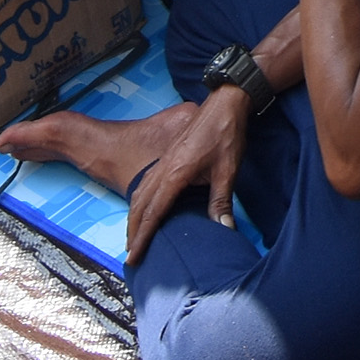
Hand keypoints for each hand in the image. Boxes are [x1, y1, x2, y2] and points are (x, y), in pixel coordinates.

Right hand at [122, 90, 253, 253]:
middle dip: (134, 232)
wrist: (225, 104)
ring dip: (135, 217)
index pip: (154, 212)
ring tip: (134, 237)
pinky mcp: (168, 157)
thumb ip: (221, 200)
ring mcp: (164, 161)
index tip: (134, 256)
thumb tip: (223, 229)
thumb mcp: (228, 169)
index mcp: (175, 173)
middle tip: (131, 255)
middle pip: (140, 205)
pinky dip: (141, 201)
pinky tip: (144, 207)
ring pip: (140, 193)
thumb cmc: (226, 134)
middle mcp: (164, 168)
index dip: (143, 236)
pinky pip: (147, 183)